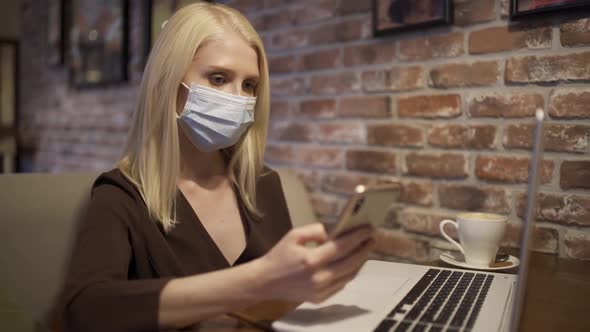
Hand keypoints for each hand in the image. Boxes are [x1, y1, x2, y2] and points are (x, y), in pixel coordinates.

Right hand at [254, 223, 374, 303]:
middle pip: (351, 262)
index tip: (369, 228)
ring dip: (360, 261)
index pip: (342, 247)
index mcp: (311, 260)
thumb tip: (336, 232)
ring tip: (365, 249)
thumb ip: (316, 231)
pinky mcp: (320, 299)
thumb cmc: (279, 256)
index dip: (358, 237)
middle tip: (373, 238)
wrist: (265, 281)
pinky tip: (353, 262)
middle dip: (365, 249)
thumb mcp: (294, 235)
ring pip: (349, 275)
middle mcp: (318, 277)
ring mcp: (320, 291)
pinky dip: (350, 272)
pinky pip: (341, 284)